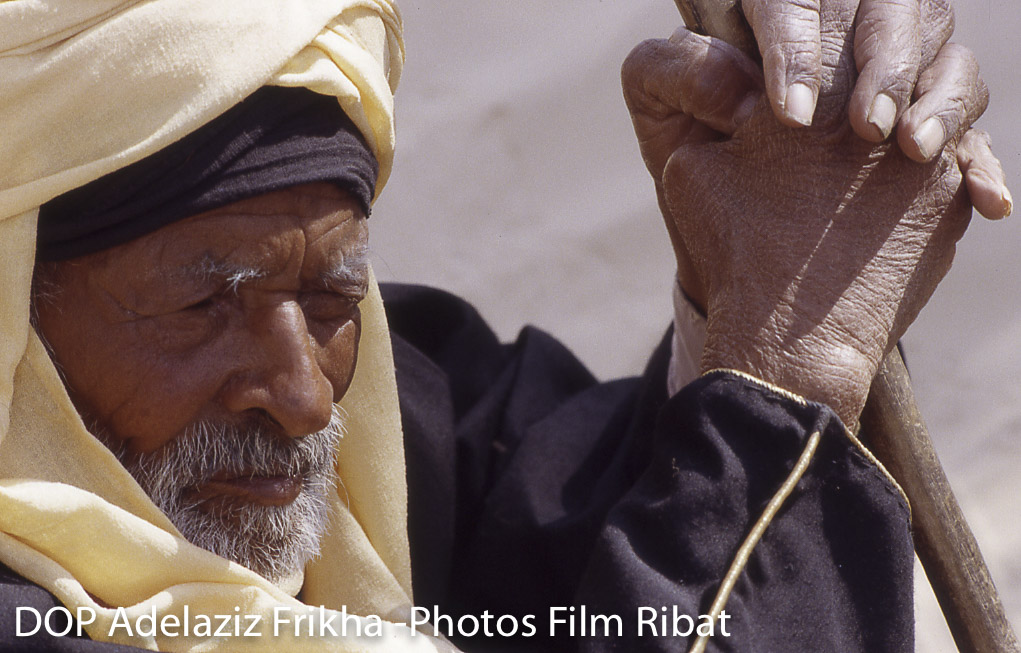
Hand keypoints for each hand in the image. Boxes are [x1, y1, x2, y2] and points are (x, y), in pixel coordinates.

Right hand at [622, 2, 1009, 424]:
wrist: (792, 340)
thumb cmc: (734, 254)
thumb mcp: (690, 167)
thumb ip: (713, 112)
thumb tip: (740, 93)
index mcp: (816, 91)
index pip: (834, 29)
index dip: (818, 41)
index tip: (808, 69)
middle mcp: (882, 111)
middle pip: (898, 49)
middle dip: (875, 66)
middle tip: (849, 99)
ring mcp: (928, 158)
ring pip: (944, 96)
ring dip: (917, 106)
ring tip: (882, 141)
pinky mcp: (951, 204)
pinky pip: (960, 160)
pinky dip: (935, 163)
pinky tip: (898, 188)